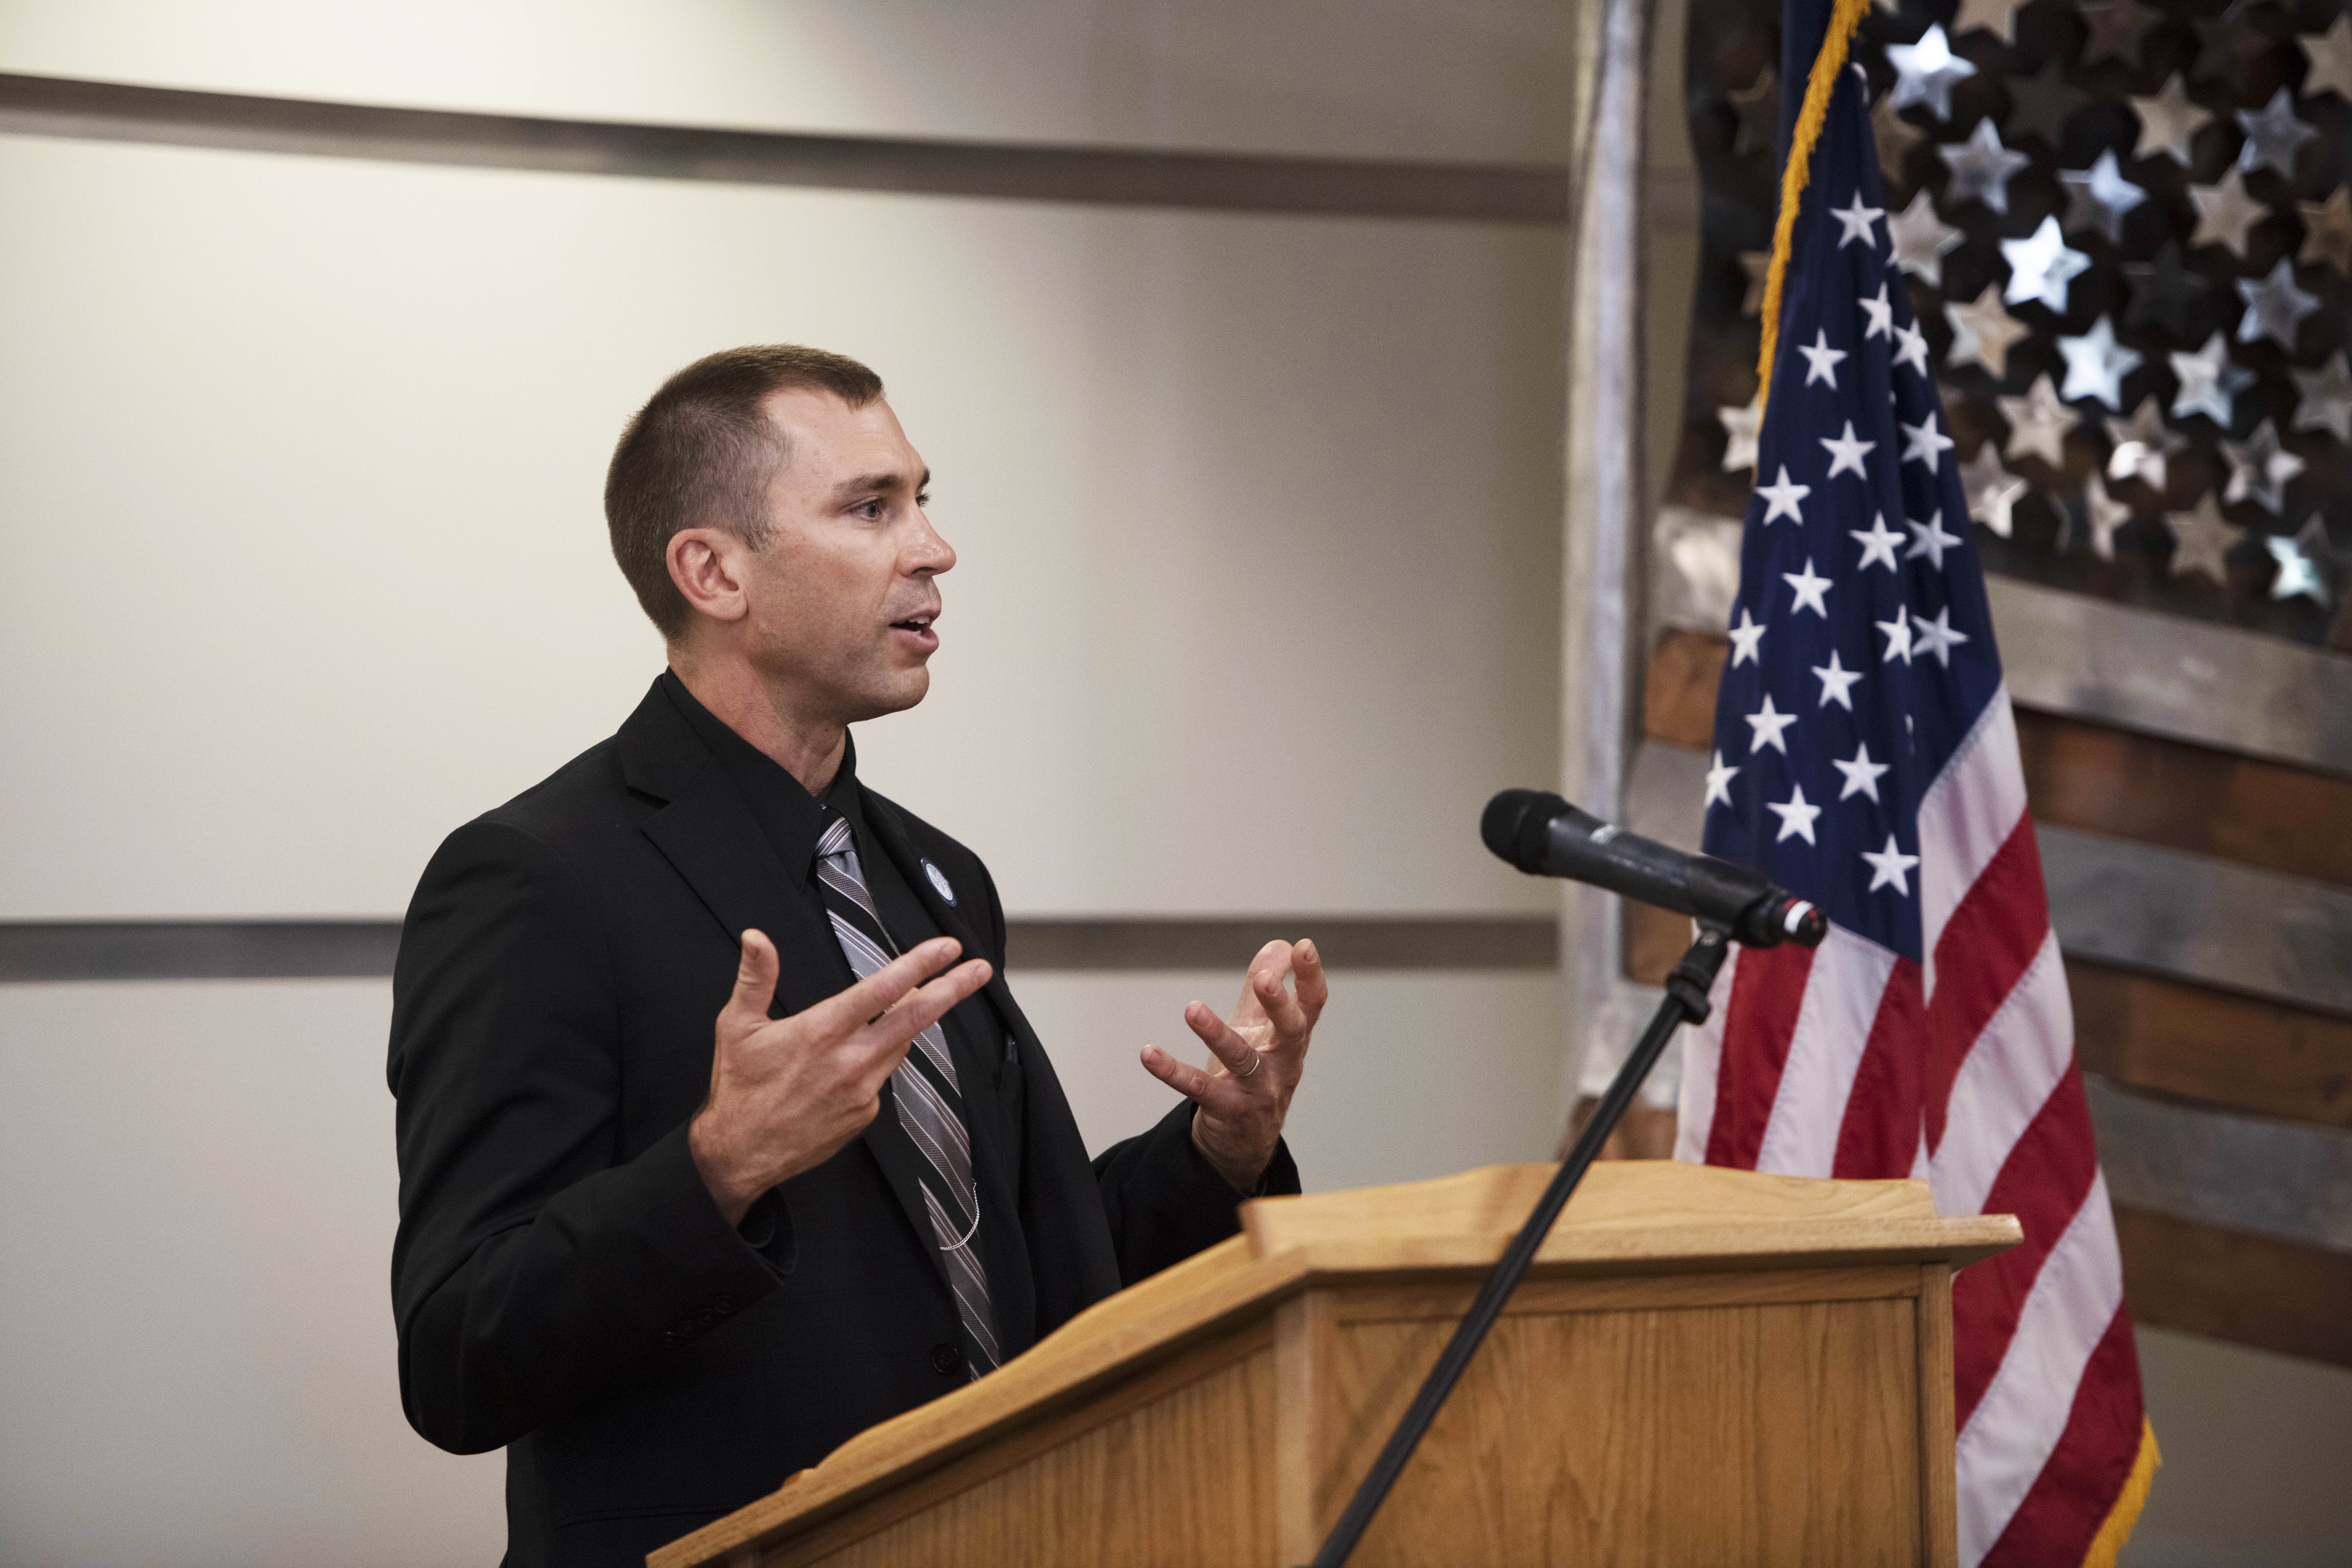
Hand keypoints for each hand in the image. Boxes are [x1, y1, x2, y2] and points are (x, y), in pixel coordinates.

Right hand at [689, 929, 992, 1224]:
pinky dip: (877, 1059)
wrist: (740, 1154)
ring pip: (900, 1045)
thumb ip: (755, 978)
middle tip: (979, 969)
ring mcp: (862, 1090)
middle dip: (952, 989)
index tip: (947, 948)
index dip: (919, 965)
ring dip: (910, 1021)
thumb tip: (756, 937)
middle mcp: (849, 1061)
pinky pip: (882, 1076)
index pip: (882, 990)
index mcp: (821, 1032)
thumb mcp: (737, 1026)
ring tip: (915, 999)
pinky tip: (853, 1060)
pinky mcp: (866, 1113)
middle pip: (914, 1017)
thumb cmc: (739, 1089)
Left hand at [1139, 938, 1324, 1192]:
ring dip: (1216, 1033)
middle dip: (1279, 1004)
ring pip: (1241, 1059)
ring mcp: (1256, 1090)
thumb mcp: (1261, 1032)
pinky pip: (1198, 1089)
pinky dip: (1172, 1071)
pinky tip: (1149, 1053)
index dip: (1312, 977)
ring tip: (1192, 1009)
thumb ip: (1265, 990)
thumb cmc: (1254, 1077)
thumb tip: (1279, 945)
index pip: (1311, 1006)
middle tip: (1264, 979)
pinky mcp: (1226, 1110)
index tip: (1304, 946)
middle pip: (1291, 1032)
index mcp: (1292, 1041)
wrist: (1243, 1144)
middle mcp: (1282, 1065)